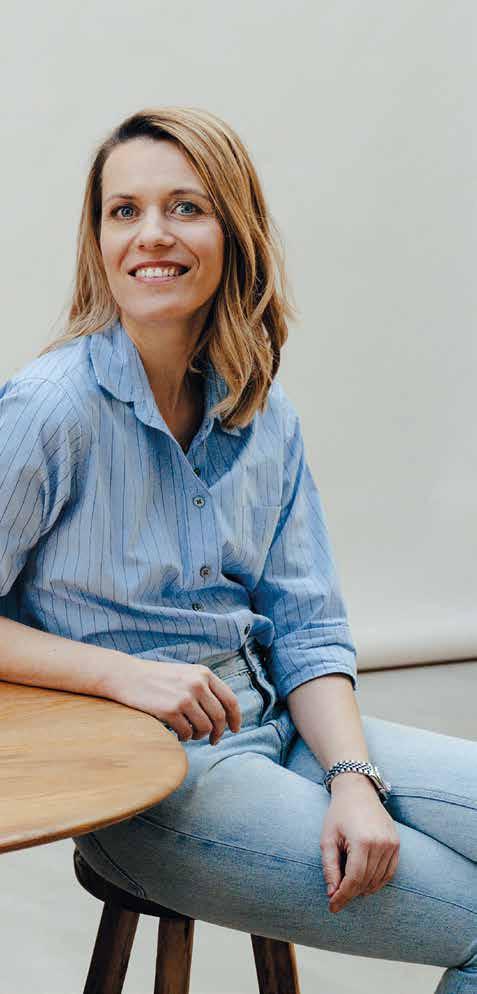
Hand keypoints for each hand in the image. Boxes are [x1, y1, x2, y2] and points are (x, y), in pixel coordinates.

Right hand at [106, 655, 241, 744]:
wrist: (127, 676)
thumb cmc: (157, 678)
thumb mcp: (185, 674)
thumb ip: (204, 688)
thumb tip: (223, 714)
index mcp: (204, 674)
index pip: (230, 700)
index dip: (236, 718)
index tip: (235, 730)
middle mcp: (197, 684)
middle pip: (219, 717)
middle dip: (219, 732)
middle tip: (213, 740)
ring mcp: (184, 697)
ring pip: (205, 727)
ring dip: (200, 735)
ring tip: (191, 734)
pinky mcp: (170, 710)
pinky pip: (187, 732)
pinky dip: (185, 737)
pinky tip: (179, 733)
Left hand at [320, 775, 399, 912]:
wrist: (358, 791)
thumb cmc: (339, 814)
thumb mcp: (328, 838)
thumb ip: (330, 867)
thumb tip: (333, 893)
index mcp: (363, 841)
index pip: (355, 879)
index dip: (343, 896)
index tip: (333, 907)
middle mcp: (381, 844)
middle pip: (366, 881)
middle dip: (350, 894)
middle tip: (336, 900)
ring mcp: (392, 844)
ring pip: (379, 879)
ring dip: (364, 889)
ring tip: (349, 890)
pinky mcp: (397, 843)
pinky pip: (390, 871)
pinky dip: (378, 881)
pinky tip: (366, 885)